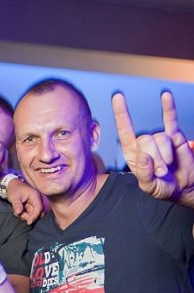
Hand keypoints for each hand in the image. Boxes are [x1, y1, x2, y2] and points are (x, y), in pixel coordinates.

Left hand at [4, 177, 43, 223]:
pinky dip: (23, 214)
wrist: (12, 186)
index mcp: (34, 196)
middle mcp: (36, 199)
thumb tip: (19, 212)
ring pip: (32, 214)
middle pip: (36, 213)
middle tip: (18, 214)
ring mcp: (33, 203)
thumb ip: (17, 205)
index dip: (35, 216)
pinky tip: (17, 211)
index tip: (29, 222)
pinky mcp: (30, 206)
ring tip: (16, 211)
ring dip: (24, 215)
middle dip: (28, 216)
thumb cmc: (13, 190)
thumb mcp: (14, 197)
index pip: (39, 208)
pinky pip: (29, 213)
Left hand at [112, 91, 193, 206]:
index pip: (125, 131)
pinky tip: (165, 96)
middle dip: (156, 158)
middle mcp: (144, 144)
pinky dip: (168, 108)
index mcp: (133, 155)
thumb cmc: (163, 187)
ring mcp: (159, 138)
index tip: (117, 97)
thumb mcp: (150, 187)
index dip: (121, 115)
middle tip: (162, 172)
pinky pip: (171, 120)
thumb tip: (143, 157)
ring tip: (169, 165)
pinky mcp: (174, 136)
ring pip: (160, 138)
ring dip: (166, 154)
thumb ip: (145, 174)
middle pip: (145, 140)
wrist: (184, 186)